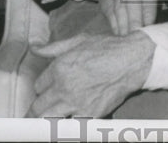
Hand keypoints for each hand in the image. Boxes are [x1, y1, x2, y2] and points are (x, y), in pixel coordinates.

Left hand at [30, 30, 154, 117]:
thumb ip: (53, 47)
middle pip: (38, 107)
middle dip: (36, 109)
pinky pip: (71, 126)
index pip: (38, 86)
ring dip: (48, 120)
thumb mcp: (79, 41)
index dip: (42, 88)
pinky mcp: (90, 115)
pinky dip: (69, 125)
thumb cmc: (108, 48)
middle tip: (36, 113)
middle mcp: (64, 88)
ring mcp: (76, 104)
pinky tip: (69, 122)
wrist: (132, 60)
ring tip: (46, 121)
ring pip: (49, 120)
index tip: (46, 90)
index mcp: (59, 68)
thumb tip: (35, 48)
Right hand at [65, 0, 157, 34]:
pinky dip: (116, 26)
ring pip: (120, 10)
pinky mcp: (106, 0)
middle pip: (133, 3)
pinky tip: (120, 34)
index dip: (149, 15)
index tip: (149, 28)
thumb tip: (160, 25)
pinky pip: (111, 14)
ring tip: (128, 38)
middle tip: (137, 35)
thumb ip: (156, 6)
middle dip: (135, 22)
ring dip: (124, 27)